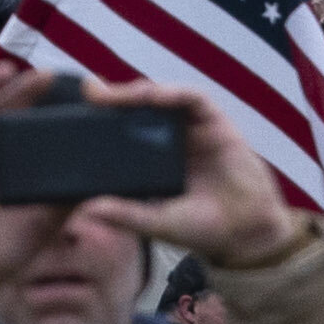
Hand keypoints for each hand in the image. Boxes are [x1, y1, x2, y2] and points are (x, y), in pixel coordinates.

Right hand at [0, 61, 75, 312]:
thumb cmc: (12, 246)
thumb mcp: (49, 220)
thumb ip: (67, 197)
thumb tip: (102, 178)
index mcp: (16, 162)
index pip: (28, 124)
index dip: (42, 105)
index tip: (67, 91)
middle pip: (3, 111)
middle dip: (21, 91)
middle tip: (44, 76)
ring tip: (5, 72)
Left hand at [100, 83, 296, 267]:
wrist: (248, 233)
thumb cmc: (203, 227)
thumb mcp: (158, 222)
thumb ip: (127, 214)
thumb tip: (88, 208)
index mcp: (151, 156)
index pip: (121, 127)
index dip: (100, 116)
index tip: (75, 112)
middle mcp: (168, 136)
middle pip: (137, 106)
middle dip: (113, 97)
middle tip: (89, 92)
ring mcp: (191, 127)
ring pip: (161, 96)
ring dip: (137, 91)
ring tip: (114, 94)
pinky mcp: (215, 121)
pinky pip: (193, 97)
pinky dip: (173, 92)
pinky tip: (155, 96)